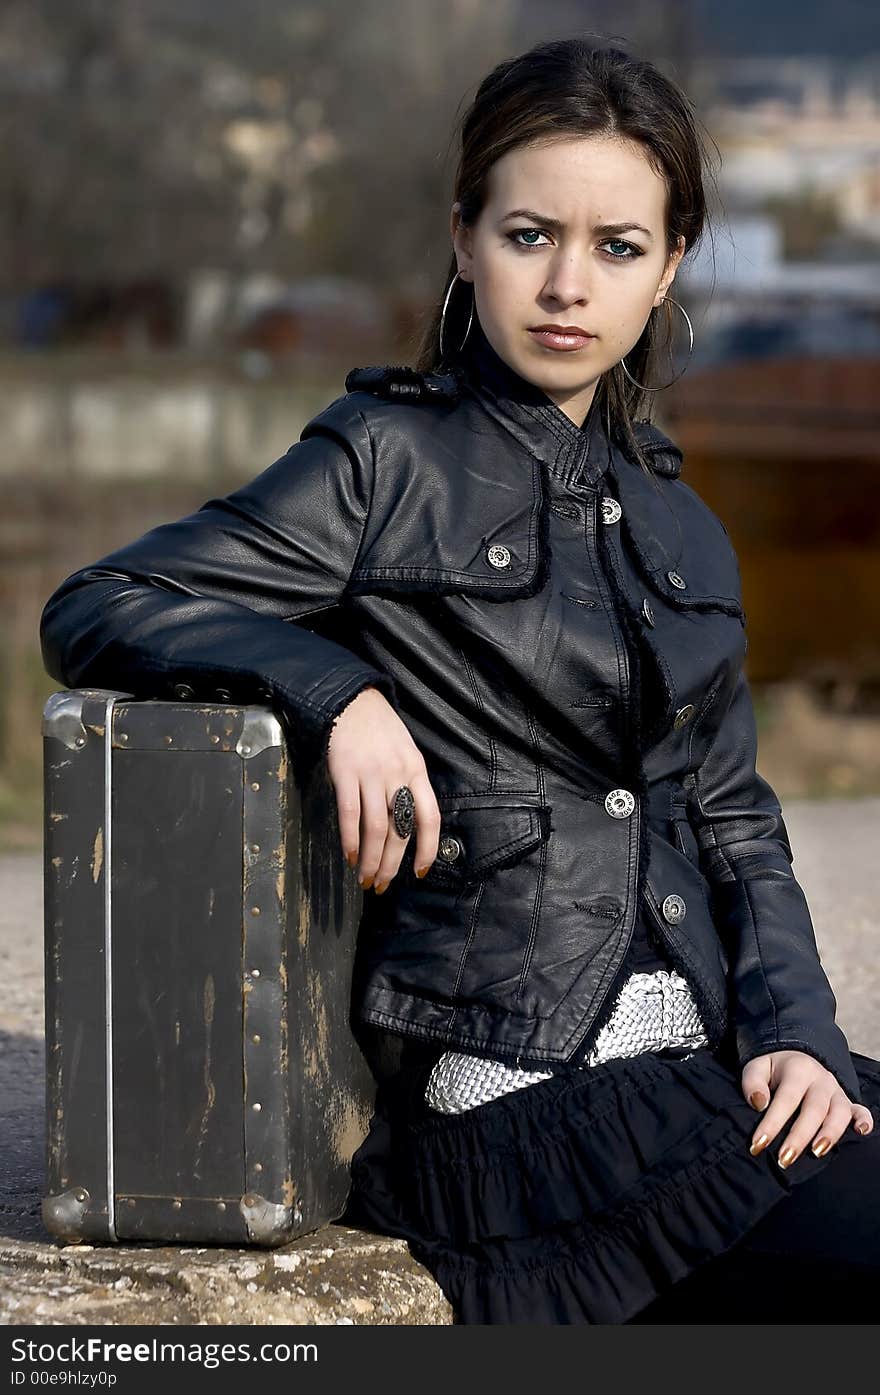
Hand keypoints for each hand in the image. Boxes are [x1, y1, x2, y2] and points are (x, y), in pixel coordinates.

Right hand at [326, 685, 440, 892]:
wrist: (353, 702)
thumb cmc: (382, 731)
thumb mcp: (407, 754)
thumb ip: (409, 786)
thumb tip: (408, 825)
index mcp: (417, 772)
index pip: (430, 817)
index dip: (428, 848)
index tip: (421, 872)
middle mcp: (398, 776)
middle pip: (400, 830)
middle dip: (392, 865)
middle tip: (383, 886)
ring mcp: (372, 775)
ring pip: (377, 828)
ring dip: (371, 860)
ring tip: (365, 878)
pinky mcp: (346, 773)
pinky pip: (350, 813)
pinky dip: (350, 839)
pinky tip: (350, 856)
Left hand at [743, 1049, 873, 1168]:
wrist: (794, 1056)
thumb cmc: (772, 1069)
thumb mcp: (756, 1067)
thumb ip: (753, 1083)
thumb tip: (759, 1103)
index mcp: (798, 1070)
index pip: (786, 1099)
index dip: (772, 1123)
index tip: (758, 1144)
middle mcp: (821, 1080)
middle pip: (814, 1109)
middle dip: (799, 1136)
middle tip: (784, 1159)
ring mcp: (836, 1091)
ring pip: (839, 1112)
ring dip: (830, 1133)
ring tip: (817, 1153)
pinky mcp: (846, 1101)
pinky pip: (860, 1110)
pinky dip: (864, 1121)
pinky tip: (862, 1133)